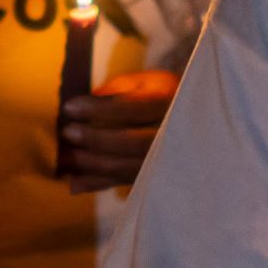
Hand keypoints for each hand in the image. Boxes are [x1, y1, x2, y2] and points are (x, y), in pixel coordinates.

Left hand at [61, 69, 177, 193]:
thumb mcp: (149, 82)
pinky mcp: (158, 178)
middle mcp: (174, 135)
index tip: (70, 106)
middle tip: (68, 132)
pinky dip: (100, 184)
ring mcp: (169, 160)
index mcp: (172, 104)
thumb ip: (121, 88)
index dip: (100, 109)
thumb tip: (90, 99)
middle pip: (135, 143)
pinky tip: (75, 184)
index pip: (133, 108)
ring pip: (132, 168)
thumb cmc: (165, 95)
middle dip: (98, 139)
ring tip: (69, 157)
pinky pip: (127, 183)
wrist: (198, 122)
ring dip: (96, 165)